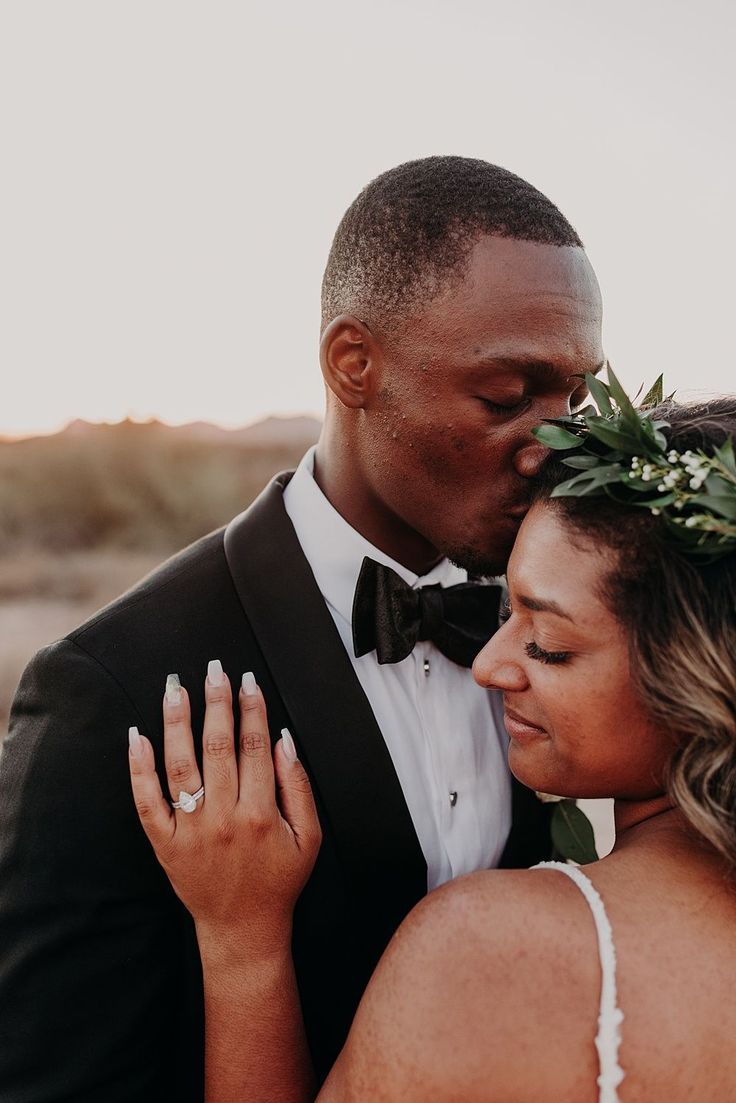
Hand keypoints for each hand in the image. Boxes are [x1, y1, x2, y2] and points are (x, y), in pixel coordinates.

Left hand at [127, 664, 321, 958]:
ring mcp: (190, 831)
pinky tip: (137, 736)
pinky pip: (147, 801)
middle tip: (213, 669)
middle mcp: (223, 818)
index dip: (252, 709)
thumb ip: (298, 787)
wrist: (242, 929)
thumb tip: (284, 740)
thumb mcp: (310, 838)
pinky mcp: (165, 844)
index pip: (255, 747)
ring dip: (177, 723)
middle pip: (217, 747)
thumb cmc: (279, 880)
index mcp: (260, 814)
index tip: (247, 680)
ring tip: (175, 688)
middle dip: (216, 703)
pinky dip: (139, 769)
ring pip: (180, 766)